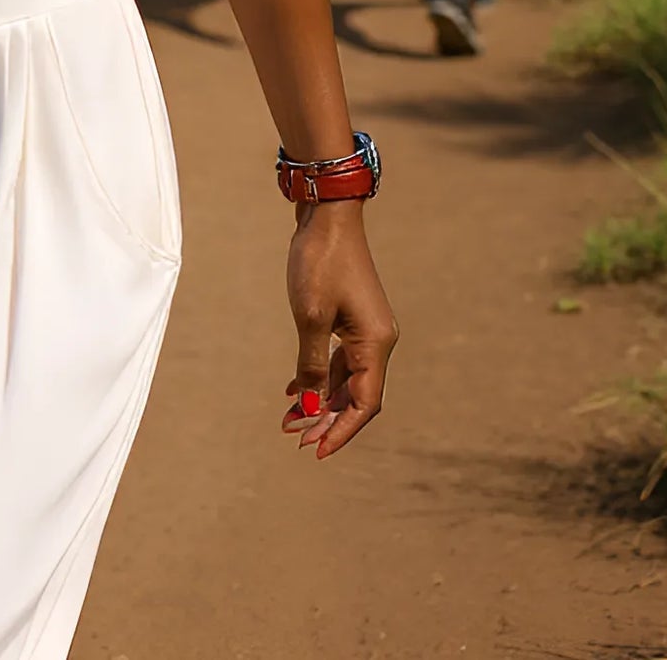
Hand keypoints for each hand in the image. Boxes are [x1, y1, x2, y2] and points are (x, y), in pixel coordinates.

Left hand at [282, 203, 396, 458]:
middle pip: (356, 395)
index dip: (341, 430)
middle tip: (294, 438)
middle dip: (326, 419)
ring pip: (345, 379)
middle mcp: (377, 340)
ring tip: (288, 419)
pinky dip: (318, 376)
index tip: (315, 452)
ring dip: (319, 400)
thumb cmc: (320, 262)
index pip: (364, 404)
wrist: (326, 215)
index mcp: (376, 344)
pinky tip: (293, 389)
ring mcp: (365, 329)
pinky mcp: (351, 317)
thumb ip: (311, 366)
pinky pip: (338, 359)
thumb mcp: (310, 317)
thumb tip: (310, 407)